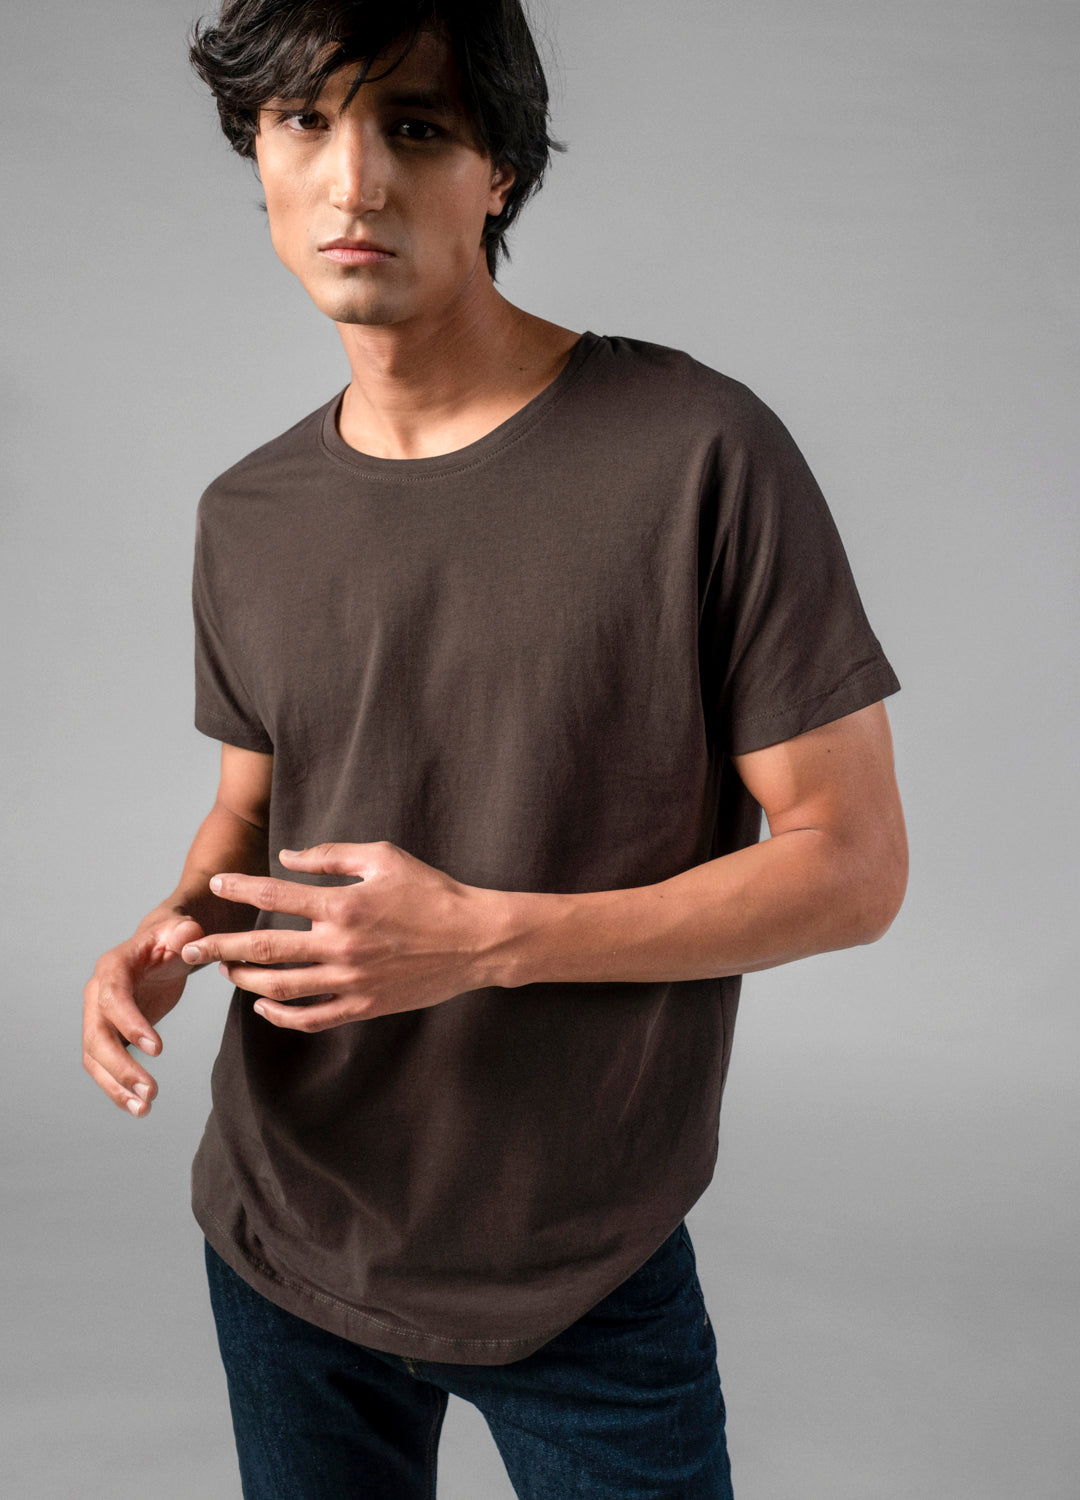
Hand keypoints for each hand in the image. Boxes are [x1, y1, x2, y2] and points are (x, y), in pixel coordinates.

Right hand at [82, 914, 205, 1116]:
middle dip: (120, 1067)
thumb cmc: (171, 939)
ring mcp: (98, 1016)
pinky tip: (139, 1107)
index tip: (157, 1049)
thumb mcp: (181, 930)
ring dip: (115, 1086)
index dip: (131, 1024)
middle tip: (150, 1092)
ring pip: (95, 1058)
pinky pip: (103, 1066)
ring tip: (144, 1109)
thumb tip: (189, 940)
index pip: (113, 998)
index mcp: (113, 967)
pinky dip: (117, 1088)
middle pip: (97, 1036)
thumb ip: (186, 934)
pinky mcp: (107, 1035)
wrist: (160, 949)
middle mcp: (97, 993)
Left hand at [181, 842, 504, 1032]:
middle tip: (190, 947)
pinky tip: (264, 1006)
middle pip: (265, 951)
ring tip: (226, 972)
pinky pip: (311, 1018)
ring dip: (245, 981)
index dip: (241, 891)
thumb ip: (332, 857)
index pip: (276, 897)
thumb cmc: (432, 891)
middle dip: (221, 948)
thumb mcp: (384, 858)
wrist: (476, 940)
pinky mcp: (364, 1007)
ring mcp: (351, 981)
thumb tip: (288, 859)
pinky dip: (281, 1015)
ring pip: (281, 988)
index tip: (216, 887)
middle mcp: (340, 946)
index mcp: (343, 905)